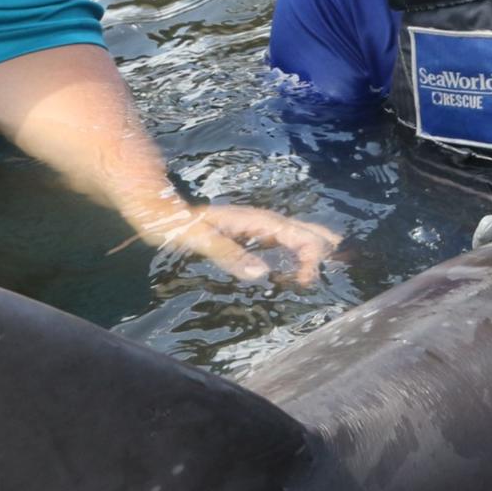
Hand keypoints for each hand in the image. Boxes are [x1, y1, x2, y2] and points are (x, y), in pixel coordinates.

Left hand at [127, 198, 340, 285]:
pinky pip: (277, 237)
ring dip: (309, 243)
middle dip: (319, 244)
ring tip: (328, 255)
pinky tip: (292, 257)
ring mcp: (251, 225)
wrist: (157, 210)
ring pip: (290, 231)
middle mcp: (257, 220)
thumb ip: (230, 255)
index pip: (294, 234)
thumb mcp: (200, 241)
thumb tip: (263, 273)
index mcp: (253, 221)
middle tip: (334, 261)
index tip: (304, 280)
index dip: (308, 254)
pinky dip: (293, 246)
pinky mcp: (243, 231)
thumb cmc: (176, 226)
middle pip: (299, 229)